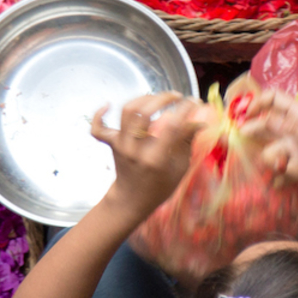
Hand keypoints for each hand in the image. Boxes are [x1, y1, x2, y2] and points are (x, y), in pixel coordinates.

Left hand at [90, 92, 205, 219]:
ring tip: (157, 97)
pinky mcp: (111, 144)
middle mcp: (135, 150)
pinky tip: (108, 105)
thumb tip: (199, 120)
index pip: (172, 126)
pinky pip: (98, 129)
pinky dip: (99, 115)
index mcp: (155, 159)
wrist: (131, 201)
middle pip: (144, 113)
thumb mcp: (179, 168)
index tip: (195, 102)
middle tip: (177, 96)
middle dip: (163, 98)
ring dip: (143, 99)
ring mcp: (120, 146)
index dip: (185, 110)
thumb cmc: (159, 187)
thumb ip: (187, 142)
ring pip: (126, 112)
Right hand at [240, 90, 297, 188]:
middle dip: (256, 133)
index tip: (244, 113)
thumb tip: (260, 119)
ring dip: (285, 161)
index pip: (273, 98)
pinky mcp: (294, 166)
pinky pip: (280, 170)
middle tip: (243, 136)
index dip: (258, 102)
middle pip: (265, 127)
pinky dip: (290, 175)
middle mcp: (292, 129)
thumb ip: (287, 127)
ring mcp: (293, 148)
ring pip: (272, 152)